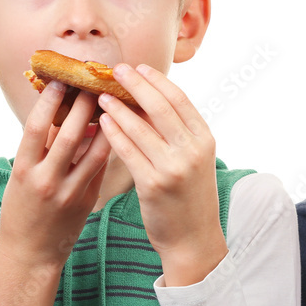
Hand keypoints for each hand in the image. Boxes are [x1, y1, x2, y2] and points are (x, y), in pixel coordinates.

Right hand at [0, 81, 110, 305]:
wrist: (30, 252)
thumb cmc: (23, 207)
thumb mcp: (22, 175)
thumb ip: (40, 148)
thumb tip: (60, 112)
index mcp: (23, 169)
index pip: (35, 128)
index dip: (48, 102)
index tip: (60, 80)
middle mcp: (45, 179)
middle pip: (67, 135)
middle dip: (82, 106)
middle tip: (95, 82)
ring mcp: (68, 192)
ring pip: (92, 151)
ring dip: (105, 124)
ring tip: (114, 100)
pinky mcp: (86, 200)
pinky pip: (101, 168)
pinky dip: (109, 146)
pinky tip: (120, 129)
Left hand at [98, 64, 222, 286]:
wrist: (193, 238)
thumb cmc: (190, 196)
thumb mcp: (194, 160)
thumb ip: (178, 133)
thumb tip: (148, 100)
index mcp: (205, 139)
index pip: (180, 99)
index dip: (157, 80)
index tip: (139, 67)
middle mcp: (192, 150)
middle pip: (160, 107)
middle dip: (136, 84)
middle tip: (116, 69)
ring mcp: (173, 167)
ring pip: (140, 127)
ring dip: (118, 107)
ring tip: (101, 94)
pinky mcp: (153, 184)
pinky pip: (128, 151)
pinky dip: (113, 133)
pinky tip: (101, 122)